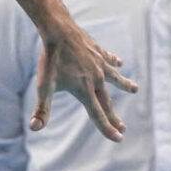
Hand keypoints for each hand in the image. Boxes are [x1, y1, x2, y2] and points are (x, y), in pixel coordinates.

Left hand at [32, 17, 137, 140]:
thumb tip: (34, 128)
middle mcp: (96, 78)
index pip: (98, 114)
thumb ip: (42, 109)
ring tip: (135, 89)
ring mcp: (99, 64)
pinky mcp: (98, 51)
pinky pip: (109, 58)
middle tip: (123, 128)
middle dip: (114, 117)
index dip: (107, 128)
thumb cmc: (50, 60)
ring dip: (124, 85)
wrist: (58, 31)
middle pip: (107, 102)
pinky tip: (120, 62)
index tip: (118, 139)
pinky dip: (114, 62)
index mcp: (85, 90)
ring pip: (115, 77)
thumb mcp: (43, 86)